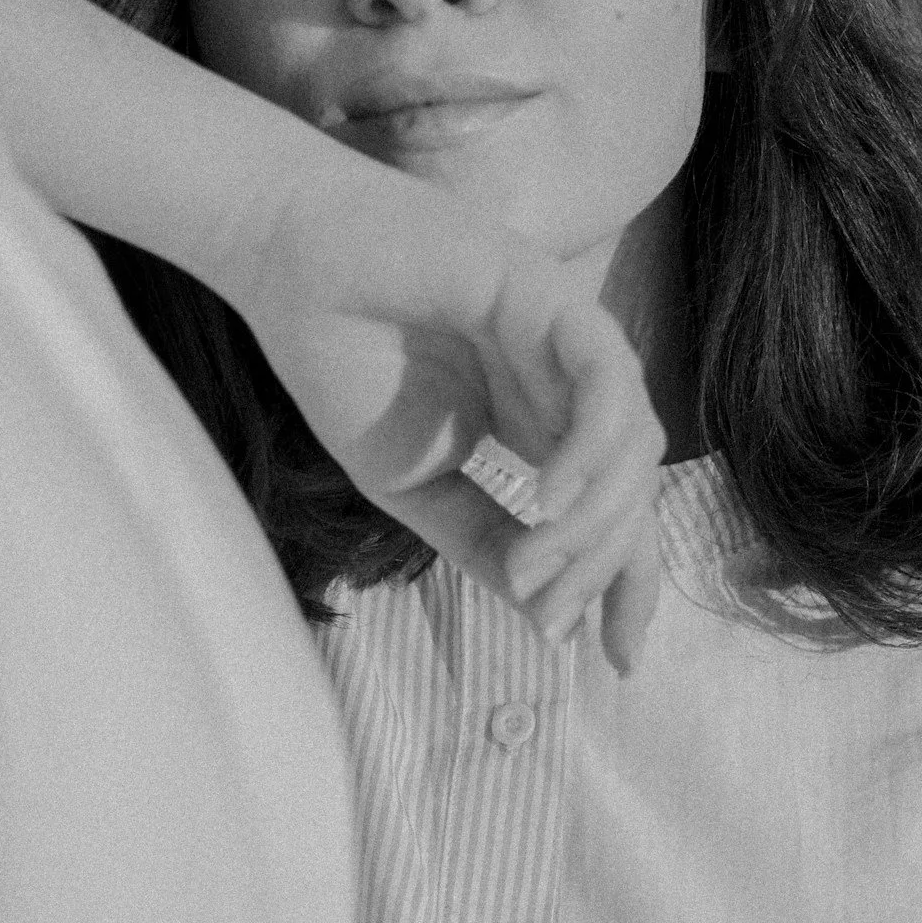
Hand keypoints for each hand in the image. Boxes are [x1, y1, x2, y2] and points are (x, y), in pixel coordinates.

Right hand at [227, 145, 664, 675]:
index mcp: (538, 423)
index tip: (614, 660)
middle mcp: (566, 385)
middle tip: (558, 620)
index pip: (610, 510)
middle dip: (611, 568)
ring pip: (632, 445)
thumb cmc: (340, 357)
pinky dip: (591, 448)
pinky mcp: (554, 297)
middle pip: (632, 489)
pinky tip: (548, 496)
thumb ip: (483, 541)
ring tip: (534, 567)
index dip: (625, 582)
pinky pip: (608, 385)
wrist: (288, 262)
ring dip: (592, 523)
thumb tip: (549, 619)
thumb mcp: (413, 483)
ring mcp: (566, 340)